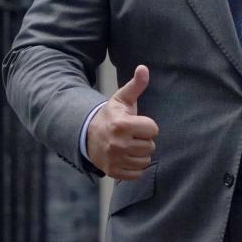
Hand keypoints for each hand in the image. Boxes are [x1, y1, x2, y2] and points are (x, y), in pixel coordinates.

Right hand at [86, 64, 159, 179]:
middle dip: (144, 140)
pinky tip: (126, 156)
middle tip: (132, 135)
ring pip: (145, 160)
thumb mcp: (122, 98)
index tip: (136, 123)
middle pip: (151, 146)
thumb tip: (143, 68)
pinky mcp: (113, 172)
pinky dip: (135, 166)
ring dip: (141, 153)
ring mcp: (114, 160)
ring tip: (129, 145)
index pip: (153, 129)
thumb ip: (136, 85)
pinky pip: (137, 174)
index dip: (147, 126)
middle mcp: (118, 144)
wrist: (88, 135)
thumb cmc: (111, 115)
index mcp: (122, 125)